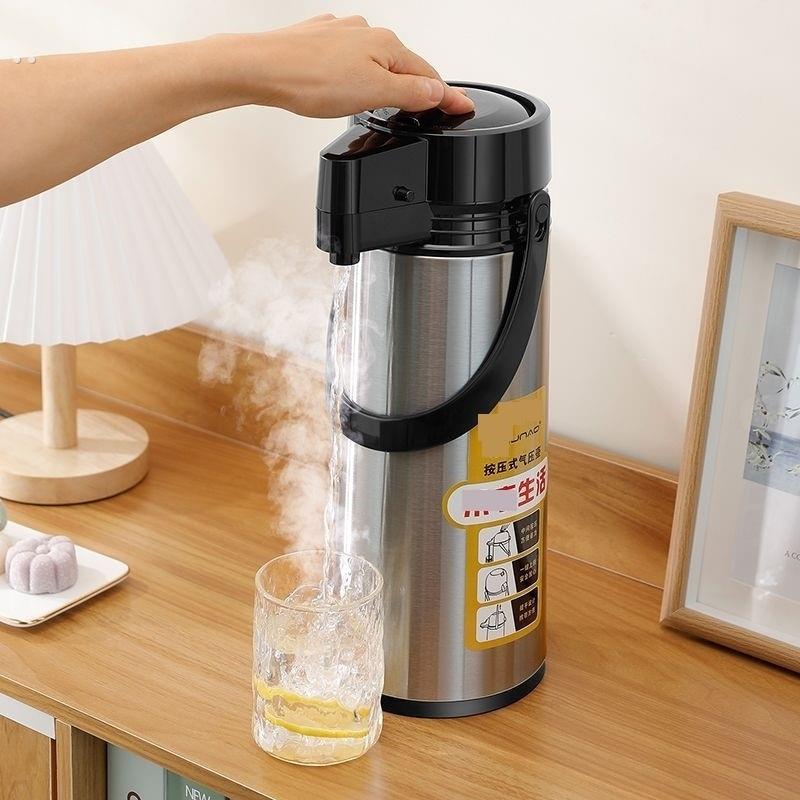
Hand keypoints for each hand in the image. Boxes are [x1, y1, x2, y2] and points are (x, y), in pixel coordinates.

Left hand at [218, 14, 474, 117]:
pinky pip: (350, 63)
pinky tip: (348, 90)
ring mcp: (340, 37)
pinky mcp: (318, 45)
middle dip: (415, 90)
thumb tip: (437, 92)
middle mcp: (365, 34)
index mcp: (386, 45)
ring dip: (385, 84)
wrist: (261, 69)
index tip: (463, 108)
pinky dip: (358, 78)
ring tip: (386, 106)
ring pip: (375, 64)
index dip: (447, 97)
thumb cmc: (309, 79)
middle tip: (429, 112)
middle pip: (403, 67)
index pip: (428, 76)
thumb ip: (409, 94)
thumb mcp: (372, 94)